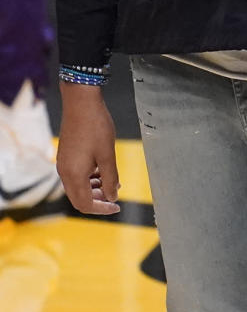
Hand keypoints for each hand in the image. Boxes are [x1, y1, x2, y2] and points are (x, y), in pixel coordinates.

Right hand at [57, 84, 120, 215]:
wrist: (81, 103)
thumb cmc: (96, 127)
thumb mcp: (108, 156)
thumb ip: (110, 180)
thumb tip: (112, 198)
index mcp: (74, 175)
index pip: (85, 204)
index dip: (102, 209)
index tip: (118, 206)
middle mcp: (64, 173)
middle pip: (79, 199)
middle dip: (98, 201)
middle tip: (115, 196)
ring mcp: (64, 164)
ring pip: (78, 187)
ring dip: (94, 189)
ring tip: (112, 182)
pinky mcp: (66, 156)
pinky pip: (76, 176)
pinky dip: (89, 179)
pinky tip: (103, 171)